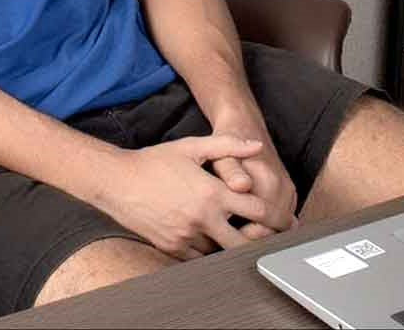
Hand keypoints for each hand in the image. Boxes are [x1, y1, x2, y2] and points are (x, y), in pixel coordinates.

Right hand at [95, 133, 292, 259]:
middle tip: (270, 237)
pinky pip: (200, 257)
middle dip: (260, 240)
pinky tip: (211, 237)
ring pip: (222, 251)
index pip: (257, 211)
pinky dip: (209, 250)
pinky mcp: (173, 248)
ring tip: (240, 235)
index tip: (285, 218)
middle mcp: (202, 218)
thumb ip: (227, 145)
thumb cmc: (155, 161)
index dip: (276, 215)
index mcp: (211, 193)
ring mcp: (187, 236)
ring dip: (232, 244)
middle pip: (245, 242)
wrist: (118, 181)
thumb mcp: (191, 147)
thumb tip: (256, 145)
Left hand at [209, 112, 297, 239]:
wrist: (243, 124)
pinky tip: (249, 225)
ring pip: (279, 227)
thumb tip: (241, 186)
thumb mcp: (222, 152)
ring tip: (238, 234)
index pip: (262, 226)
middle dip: (253, 240)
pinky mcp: (288, 193)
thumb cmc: (228, 140)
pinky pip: (282, 218)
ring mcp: (287, 191)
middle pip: (273, 230)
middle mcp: (282, 188)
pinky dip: (268, 225)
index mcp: (267, 181)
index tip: (226, 239)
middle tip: (230, 242)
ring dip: (261, 233)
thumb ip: (231, 170)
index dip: (243, 238)